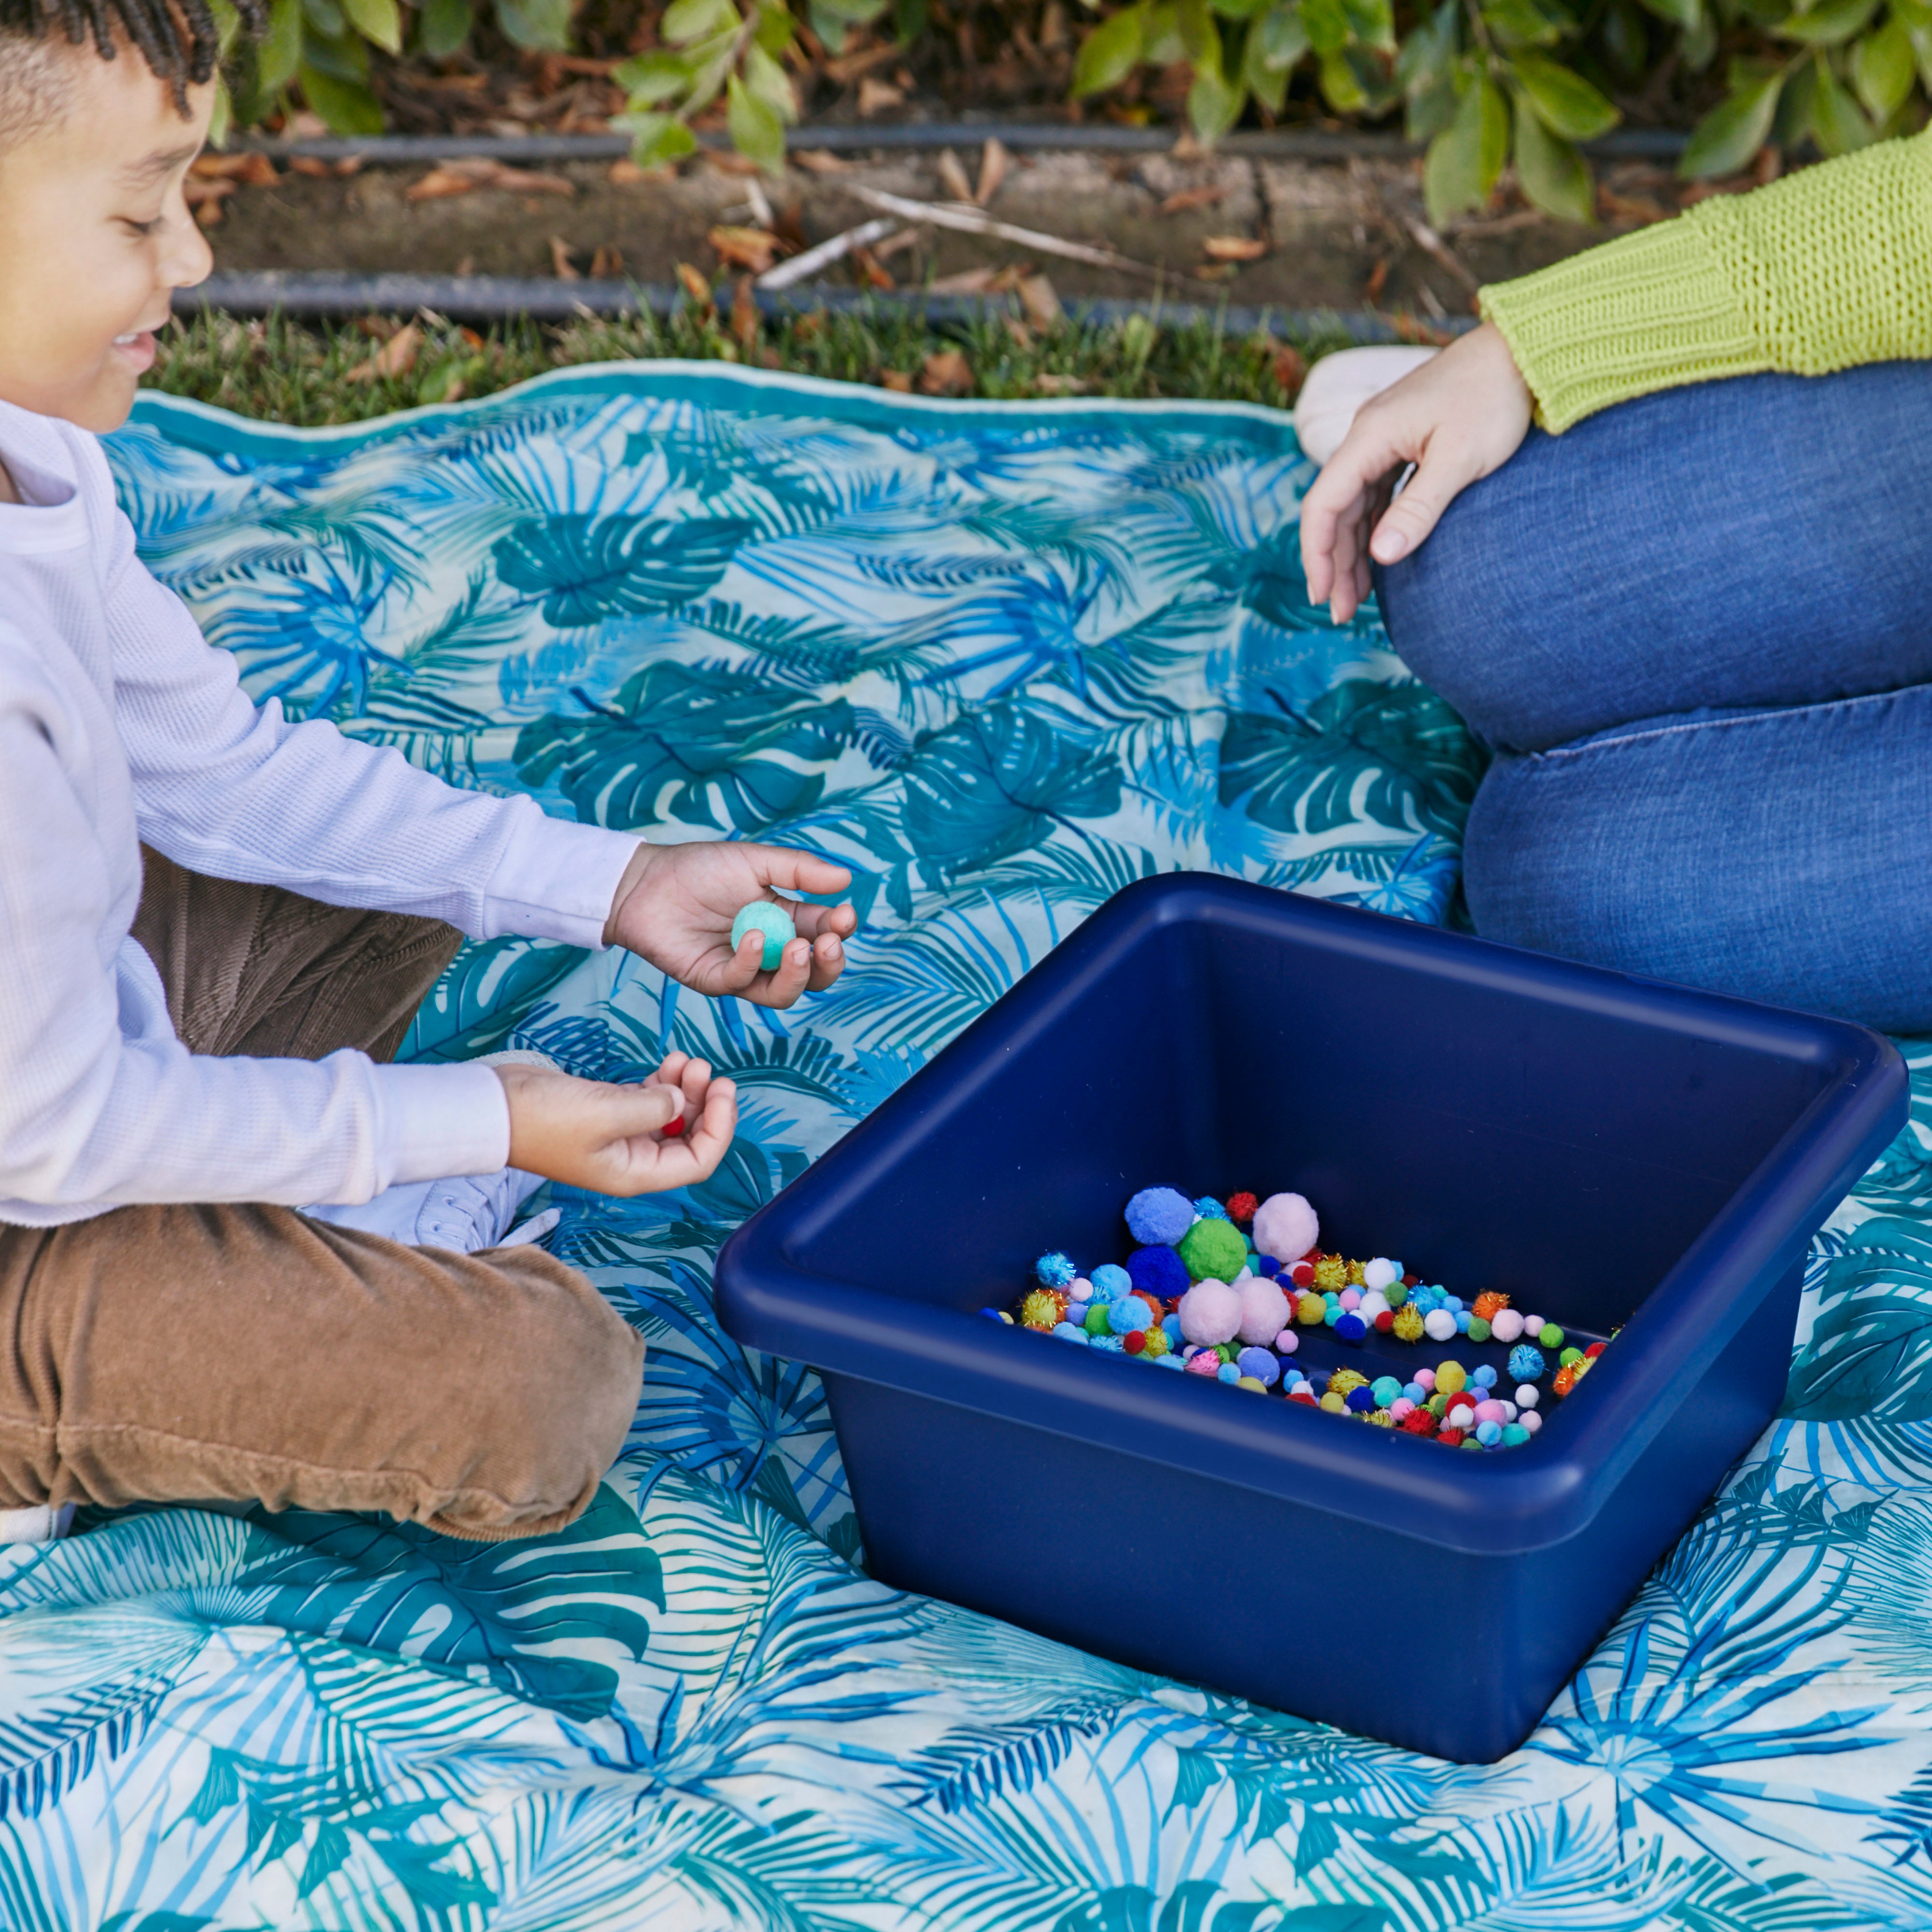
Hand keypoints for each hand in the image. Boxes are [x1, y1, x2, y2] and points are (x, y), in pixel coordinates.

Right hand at [496, 1054, 736, 1195]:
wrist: (492, 1106)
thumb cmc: (542, 1118)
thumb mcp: (605, 1112)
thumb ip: (652, 1108)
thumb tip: (677, 1100)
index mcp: (635, 1173)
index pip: (698, 1161)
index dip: (719, 1128)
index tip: (724, 1090)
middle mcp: (632, 1159)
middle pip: (688, 1137)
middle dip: (703, 1102)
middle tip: (704, 1068)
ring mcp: (619, 1135)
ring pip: (670, 1115)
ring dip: (684, 1088)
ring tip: (685, 1059)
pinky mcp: (607, 1111)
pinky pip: (649, 1101)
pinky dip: (663, 1083)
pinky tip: (667, 1064)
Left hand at [604, 840, 857, 1008]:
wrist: (646, 882)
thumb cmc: (699, 868)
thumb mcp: (755, 861)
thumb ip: (799, 870)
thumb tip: (846, 878)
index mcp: (787, 920)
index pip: (825, 934)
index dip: (840, 930)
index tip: (844, 914)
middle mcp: (771, 951)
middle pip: (815, 975)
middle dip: (830, 963)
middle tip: (829, 942)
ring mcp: (744, 970)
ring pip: (785, 993)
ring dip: (799, 975)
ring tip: (798, 949)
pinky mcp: (715, 980)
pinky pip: (742, 983)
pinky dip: (751, 962)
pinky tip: (750, 936)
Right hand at [1299, 323, 1533, 624]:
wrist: (1522, 351)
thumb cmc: (1494, 399)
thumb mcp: (1459, 460)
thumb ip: (1418, 508)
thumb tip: (1381, 556)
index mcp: (1370, 436)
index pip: (1324, 503)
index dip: (1317, 554)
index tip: (1324, 595)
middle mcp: (1367, 435)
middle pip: (1334, 508)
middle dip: (1333, 562)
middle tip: (1340, 612)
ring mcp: (1383, 437)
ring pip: (1354, 503)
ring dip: (1351, 549)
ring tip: (1355, 595)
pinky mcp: (1403, 440)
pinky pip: (1375, 492)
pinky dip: (1372, 527)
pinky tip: (1378, 555)